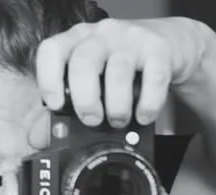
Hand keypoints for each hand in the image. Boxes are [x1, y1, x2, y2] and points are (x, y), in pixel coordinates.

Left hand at [35, 17, 208, 127]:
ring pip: (118, 72)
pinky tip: (144, 117)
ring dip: (117, 106)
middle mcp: (102, 35)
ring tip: (119, 121)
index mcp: (79, 40)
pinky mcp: (159, 50)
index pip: (52, 51)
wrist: (172, 45)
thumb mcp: (99, 77)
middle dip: (85, 99)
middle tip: (93, 120)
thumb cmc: (129, 67)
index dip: (49, 79)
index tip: (56, 106)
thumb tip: (43, 137)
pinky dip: (148, 105)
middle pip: (83, 62)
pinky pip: (154, 79)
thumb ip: (75, 101)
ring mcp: (131, 40)